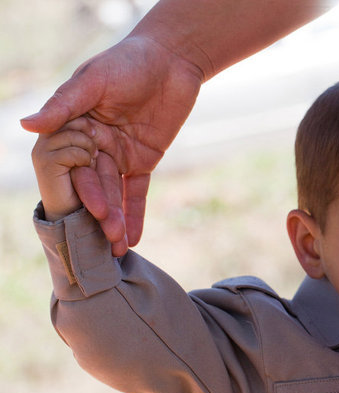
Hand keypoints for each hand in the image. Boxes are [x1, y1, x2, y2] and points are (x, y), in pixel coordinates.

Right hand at [21, 35, 202, 250]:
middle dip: (101, 211)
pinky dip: (137, 212)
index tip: (85, 211)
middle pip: (94, 184)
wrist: (172, 59)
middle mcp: (92, 144)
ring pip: (115, 192)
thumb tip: (26, 125)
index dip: (80, 187)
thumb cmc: (129, 61)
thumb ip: (64, 104)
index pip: (70, 164)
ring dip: (118, 219)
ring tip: (120, 248)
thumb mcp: (95, 80)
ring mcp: (117, 154)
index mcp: (74, 127)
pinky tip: (135, 236)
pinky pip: (138, 190)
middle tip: (108, 238)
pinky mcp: (143, 160)